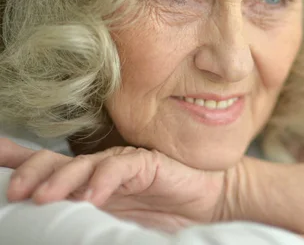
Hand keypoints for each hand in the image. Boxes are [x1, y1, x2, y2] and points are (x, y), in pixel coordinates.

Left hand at [0, 139, 232, 232]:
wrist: (206, 205)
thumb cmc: (160, 214)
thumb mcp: (114, 221)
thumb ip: (84, 215)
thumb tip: (47, 223)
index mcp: (88, 181)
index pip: (48, 166)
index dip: (18, 158)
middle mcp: (101, 168)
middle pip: (58, 160)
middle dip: (33, 171)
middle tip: (15, 192)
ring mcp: (123, 163)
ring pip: (85, 163)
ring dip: (62, 180)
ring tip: (44, 198)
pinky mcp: (147, 163)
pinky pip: (121, 168)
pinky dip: (104, 181)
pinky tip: (93, 197)